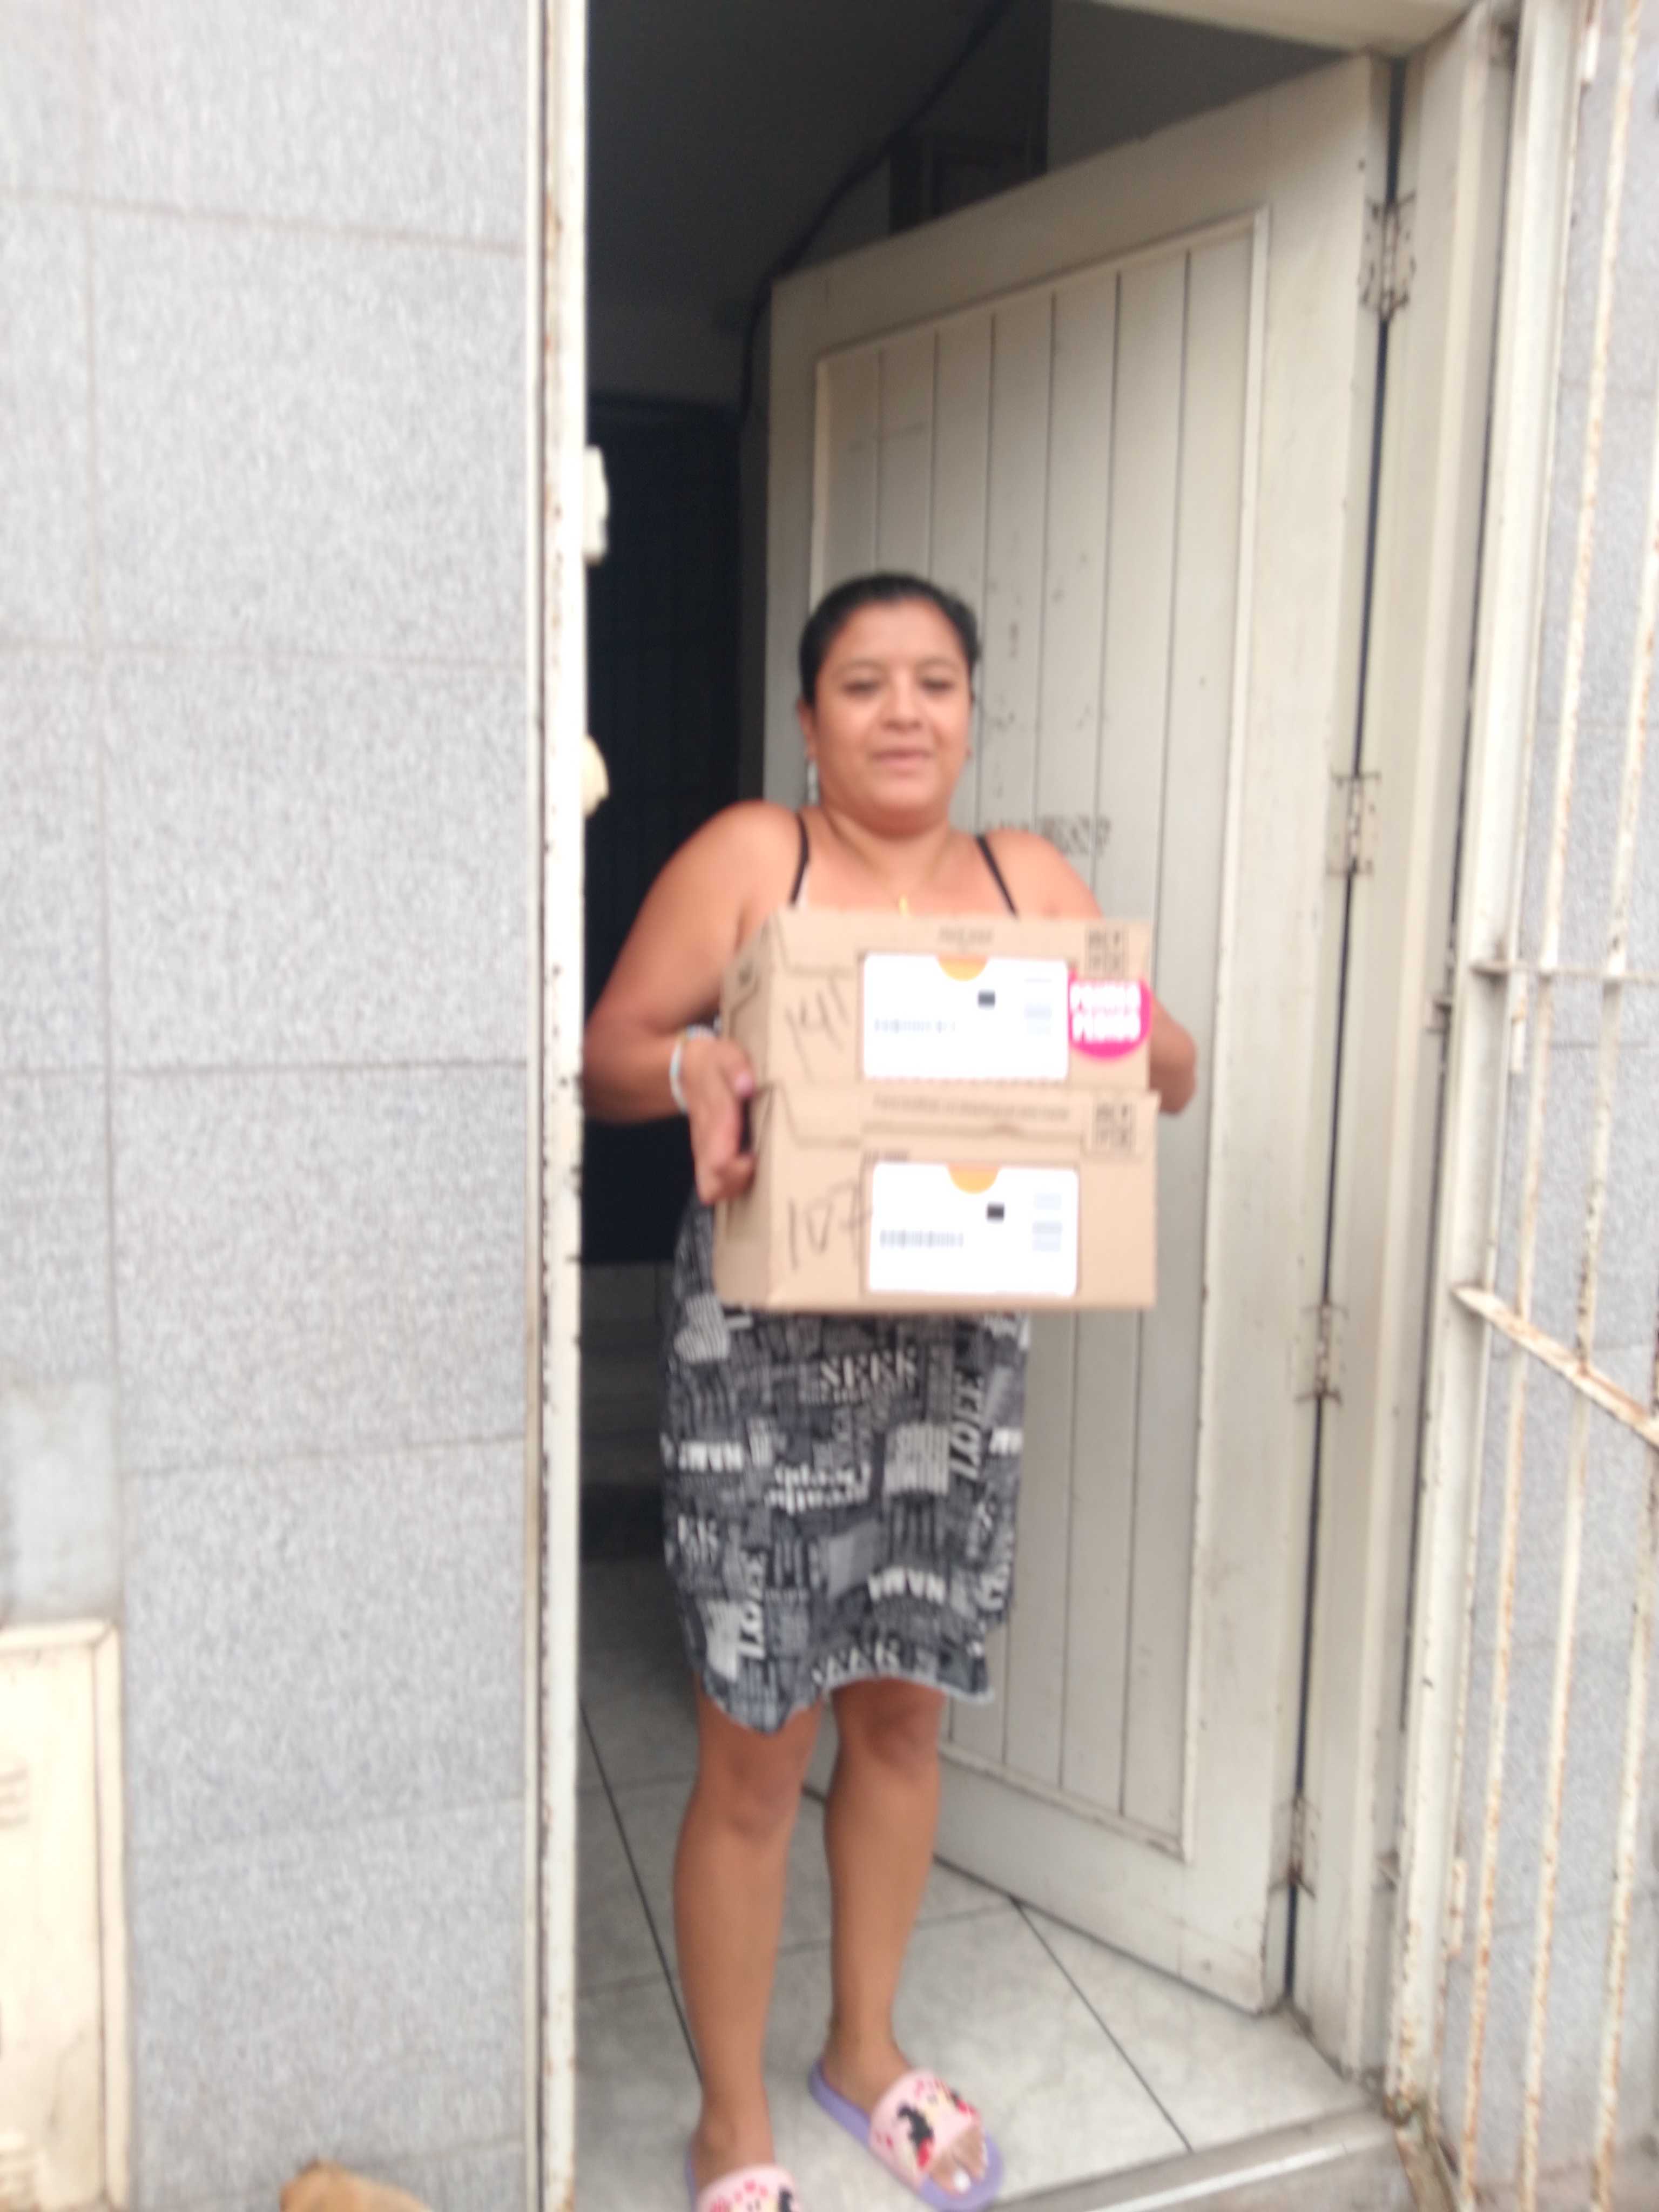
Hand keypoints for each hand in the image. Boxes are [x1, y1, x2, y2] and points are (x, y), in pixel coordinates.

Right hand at [681, 1034, 757, 1203]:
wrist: (686, 1071)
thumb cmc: (714, 1065)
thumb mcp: (726, 1055)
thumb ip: (736, 1067)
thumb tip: (747, 1085)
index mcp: (713, 1117)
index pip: (718, 1155)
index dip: (737, 1167)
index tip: (753, 1157)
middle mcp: (706, 1141)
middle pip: (712, 1183)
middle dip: (737, 1183)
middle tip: (755, 1164)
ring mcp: (704, 1152)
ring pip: (711, 1189)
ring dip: (734, 1188)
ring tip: (752, 1169)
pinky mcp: (706, 1157)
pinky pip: (713, 1185)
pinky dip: (731, 1186)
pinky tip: (747, 1170)